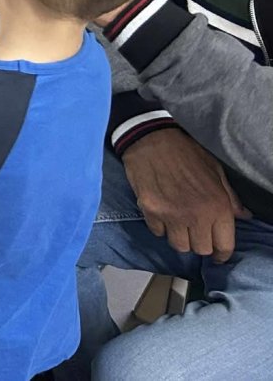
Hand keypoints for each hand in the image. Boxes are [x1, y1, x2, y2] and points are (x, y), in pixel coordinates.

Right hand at [123, 128, 250, 261]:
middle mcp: (196, 215)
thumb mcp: (216, 171)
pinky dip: (161, 227)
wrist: (151, 139)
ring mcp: (171, 215)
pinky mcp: (150, 211)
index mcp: (218, 206)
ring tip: (178, 224)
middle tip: (195, 231)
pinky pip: (158, 233)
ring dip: (180, 237)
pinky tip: (162, 213)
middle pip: (201, 250)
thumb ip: (230, 197)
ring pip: (179, 246)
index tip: (217, 254)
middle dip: (200, 242)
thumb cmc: (187, 152)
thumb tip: (243, 216)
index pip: (224, 246)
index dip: (222, 254)